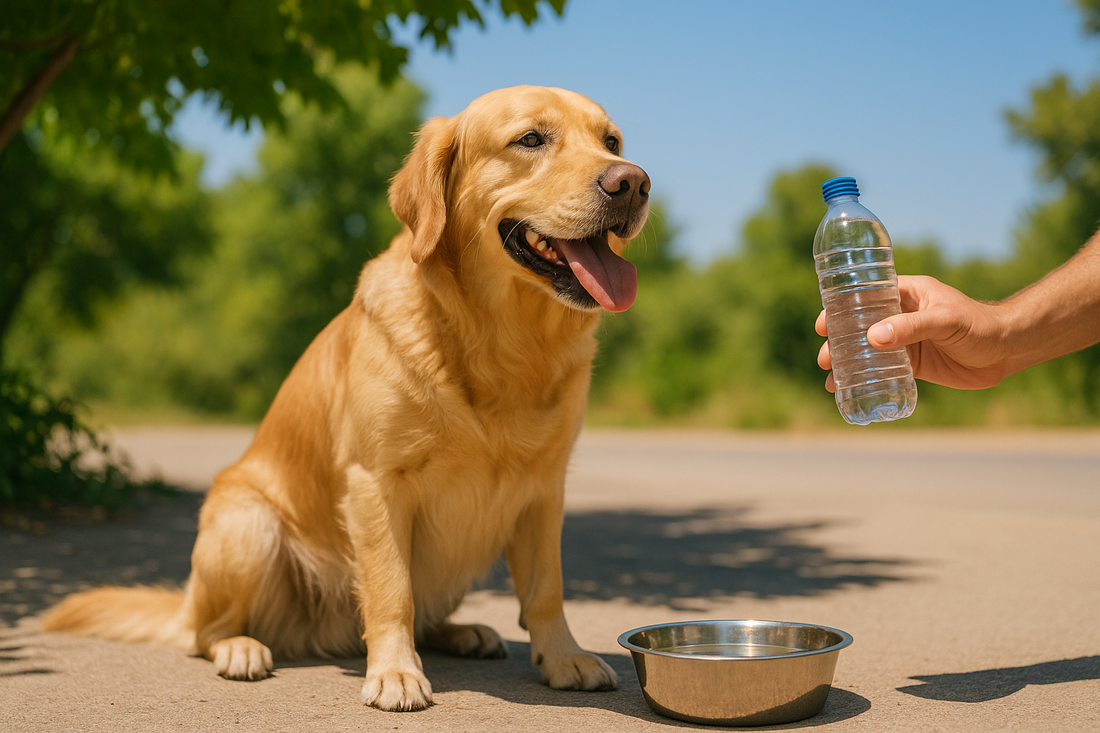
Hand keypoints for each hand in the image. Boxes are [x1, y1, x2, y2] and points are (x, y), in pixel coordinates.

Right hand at [816, 275, 1012, 390]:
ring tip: (830, 378)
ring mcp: (906, 340)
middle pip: (859, 326)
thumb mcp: (944, 320)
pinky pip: (883, 370)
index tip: (822, 324)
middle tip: (825, 358)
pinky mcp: (914, 364)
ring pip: (867, 350)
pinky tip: (849, 389)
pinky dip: (865, 378)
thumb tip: (872, 338)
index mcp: (905, 294)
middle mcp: (901, 316)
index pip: (864, 296)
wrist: (1007, 350)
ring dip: (847, 362)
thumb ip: (911, 328)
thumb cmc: (979, 324)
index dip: (840, 309)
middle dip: (838, 341)